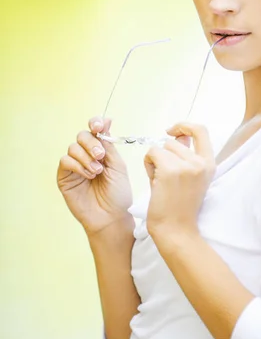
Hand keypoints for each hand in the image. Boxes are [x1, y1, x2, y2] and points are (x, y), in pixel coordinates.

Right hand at [57, 117, 132, 235]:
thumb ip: (109, 145)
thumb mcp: (118, 166)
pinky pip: (65, 160)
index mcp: (101, 151)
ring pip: (73, 147)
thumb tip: (106, 120)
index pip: (94, 130)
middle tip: (100, 156)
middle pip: (82, 135)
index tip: (99, 126)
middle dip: (92, 143)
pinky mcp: (65, 177)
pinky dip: (78, 165)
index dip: (95, 123)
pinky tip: (88, 176)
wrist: (111, 217)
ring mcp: (75, 166)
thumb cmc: (118, 194)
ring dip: (86, 157)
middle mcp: (87, 156)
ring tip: (97, 172)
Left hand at [143, 122, 215, 238]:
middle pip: (174, 141)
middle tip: (164, 176)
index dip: (184, 125)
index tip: (172, 131)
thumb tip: (177, 136)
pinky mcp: (170, 170)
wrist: (176, 230)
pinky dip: (148, 165)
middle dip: (164, 154)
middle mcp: (201, 162)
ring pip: (161, 147)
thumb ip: (186, 156)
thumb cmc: (179, 207)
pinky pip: (152, 154)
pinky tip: (154, 182)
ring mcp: (186, 165)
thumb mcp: (191, 178)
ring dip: (155, 161)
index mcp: (209, 164)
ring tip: (160, 181)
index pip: (201, 129)